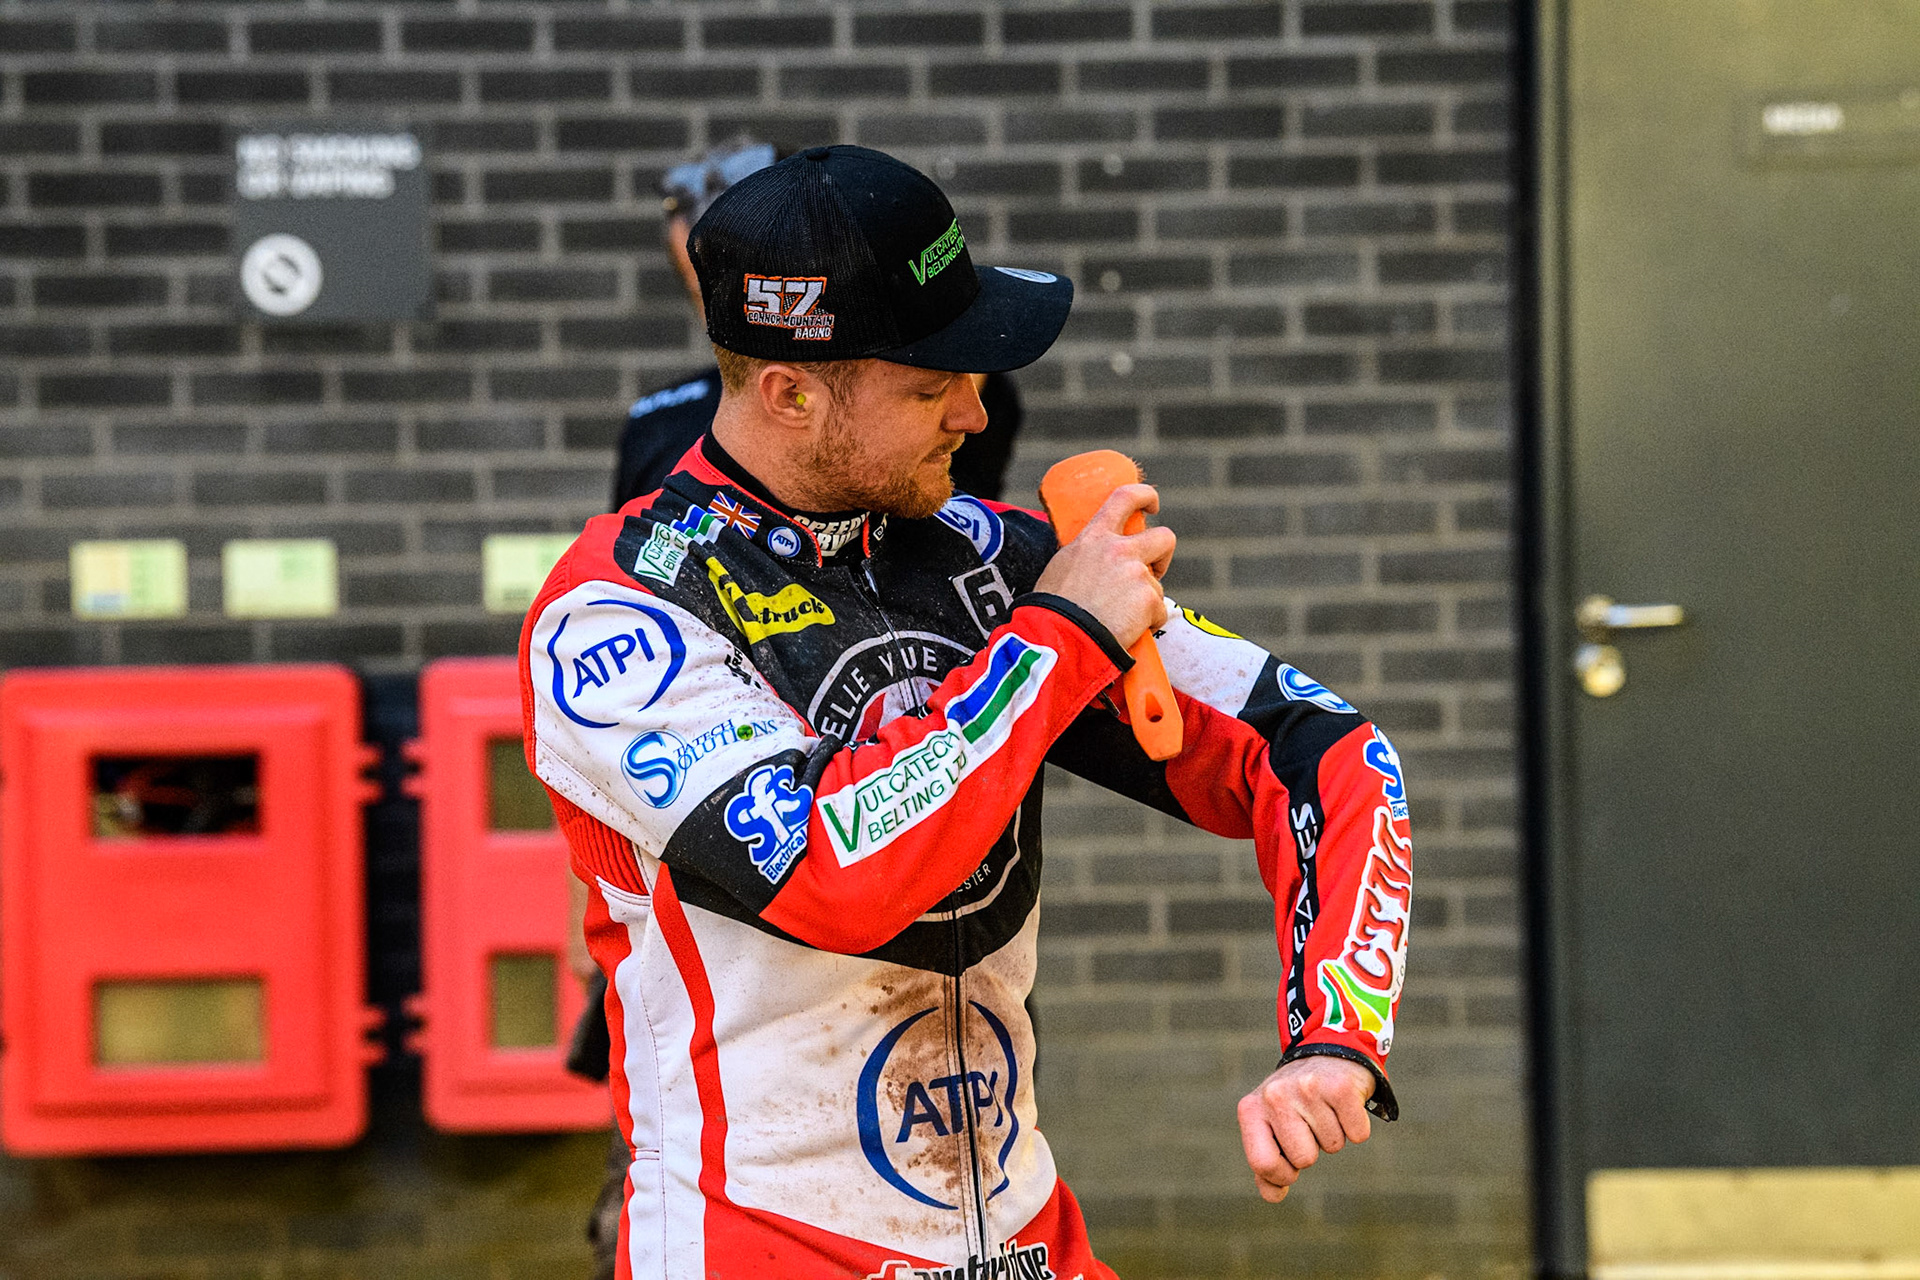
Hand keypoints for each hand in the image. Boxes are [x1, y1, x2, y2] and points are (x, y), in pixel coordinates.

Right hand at [1033, 483, 1174, 649]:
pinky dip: (1148, 624)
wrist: (1061, 638)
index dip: (1145, 496)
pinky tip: (1127, 630)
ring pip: (1157, 584)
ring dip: (1145, 600)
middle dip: (1163, 555)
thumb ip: (1087, 554)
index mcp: (1094, 537)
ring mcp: (1136, 573)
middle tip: (1151, 572)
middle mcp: (1119, 549)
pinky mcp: (1149, 599)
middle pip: (1164, 537)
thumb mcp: (1063, 565)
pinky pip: (1159, 611)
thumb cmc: (1053, 609)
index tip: (1151, 506)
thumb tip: (1095, 558)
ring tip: (1120, 617)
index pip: (1126, 498)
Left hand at [1236, 1055, 1375, 1202]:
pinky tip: (1344, 1105)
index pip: (1263, 1163)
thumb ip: (1267, 1163)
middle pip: (1304, 1159)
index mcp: (1251, 1109)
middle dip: (1313, 1149)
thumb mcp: (1272, 1127)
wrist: (1327, 1054)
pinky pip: (1357, 1135)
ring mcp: (1307, 1088)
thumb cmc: (1296, 1101)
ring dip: (1334, 1133)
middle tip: (1311, 1122)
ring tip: (1325, 1108)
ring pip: (1332, 1146)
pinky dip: (1356, 1127)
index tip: (1290, 1168)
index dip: (1281, 1176)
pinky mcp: (1340, 1087)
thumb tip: (1273, 1194)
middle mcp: (1275, 1095)